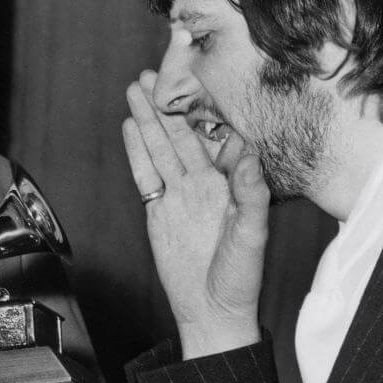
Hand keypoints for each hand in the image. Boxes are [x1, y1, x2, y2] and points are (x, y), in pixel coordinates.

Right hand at [122, 71, 269, 357]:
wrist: (211, 311)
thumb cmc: (240, 279)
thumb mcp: (252, 236)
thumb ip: (250, 195)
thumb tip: (247, 154)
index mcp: (230, 184)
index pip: (215, 135)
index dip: (204, 106)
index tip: (194, 76)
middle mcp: (204, 183)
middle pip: (181, 133)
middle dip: (166, 102)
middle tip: (153, 71)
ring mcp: (179, 194)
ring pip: (160, 147)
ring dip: (148, 118)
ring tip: (136, 88)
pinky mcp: (158, 209)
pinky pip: (145, 174)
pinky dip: (137, 150)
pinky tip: (131, 127)